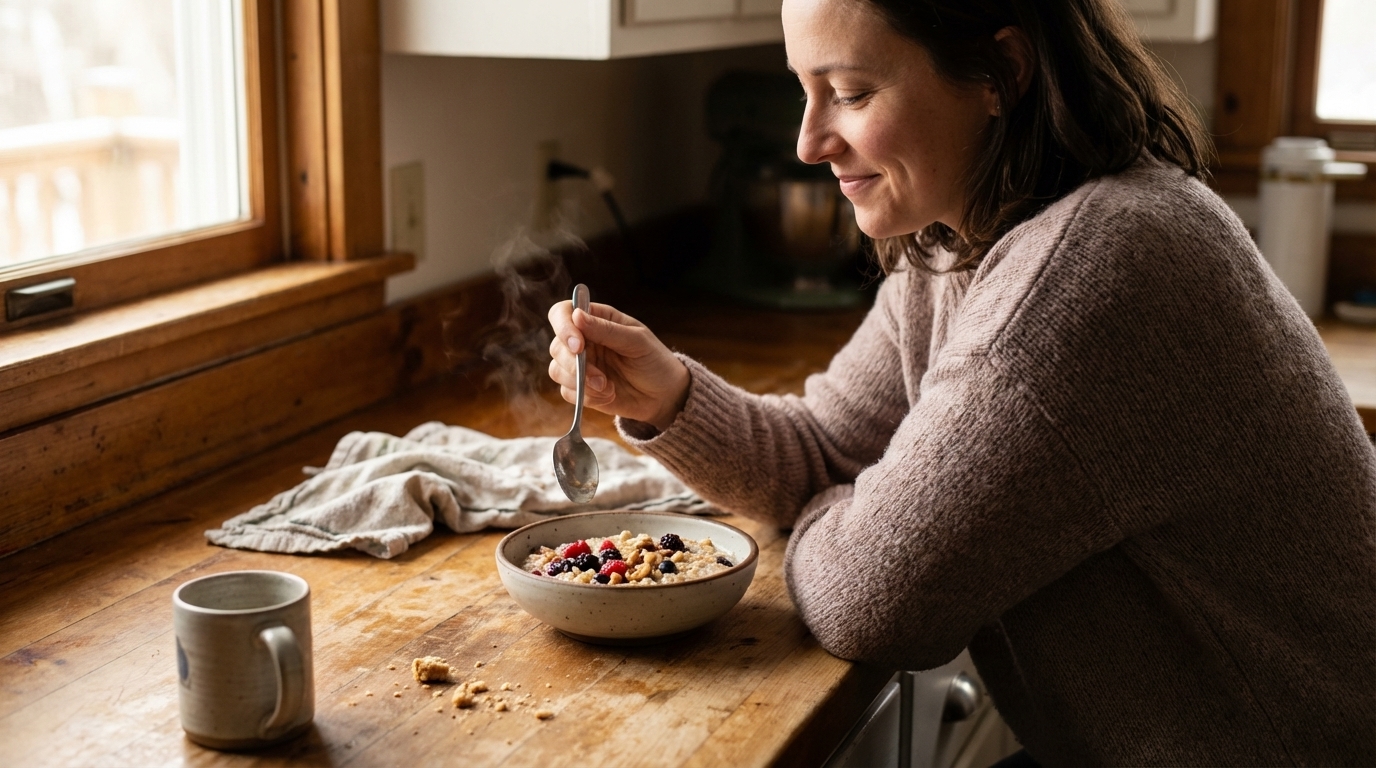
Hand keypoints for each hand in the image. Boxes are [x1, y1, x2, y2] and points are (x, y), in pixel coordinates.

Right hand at [547, 300, 689, 431]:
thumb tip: (576, 316)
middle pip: (556, 346)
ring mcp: (580, 365)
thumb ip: (607, 329)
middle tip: (600, 377)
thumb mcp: (637, 341)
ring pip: (557, 370)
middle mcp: (583, 340)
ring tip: (608, 388)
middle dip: (574, 364)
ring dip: (581, 382)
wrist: (664, 395)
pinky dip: (587, 397)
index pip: (563, 313)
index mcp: (596, 319)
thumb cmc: (654, 361)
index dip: (563, 326)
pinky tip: (609, 395)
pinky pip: (567, 392)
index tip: (578, 345)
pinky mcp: (580, 389)